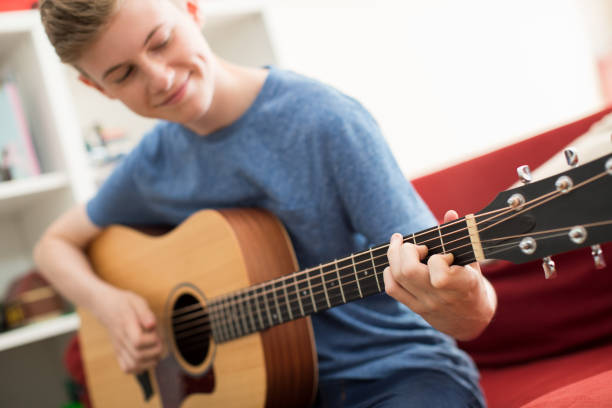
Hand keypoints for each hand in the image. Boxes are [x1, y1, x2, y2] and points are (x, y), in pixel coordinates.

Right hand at [93, 287, 162, 373]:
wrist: (105, 307)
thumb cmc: (124, 303)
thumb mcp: (137, 301)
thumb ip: (145, 312)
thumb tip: (152, 325)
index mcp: (126, 325)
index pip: (138, 341)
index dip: (152, 340)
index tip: (157, 333)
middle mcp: (121, 339)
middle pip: (138, 356)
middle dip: (155, 352)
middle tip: (160, 342)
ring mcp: (118, 347)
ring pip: (132, 366)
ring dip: (149, 362)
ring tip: (155, 352)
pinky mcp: (118, 352)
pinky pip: (127, 368)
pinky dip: (140, 368)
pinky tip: (147, 358)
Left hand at [383, 210, 496, 340]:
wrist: (471, 321)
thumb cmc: (473, 284)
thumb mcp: (473, 263)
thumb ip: (462, 238)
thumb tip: (451, 213)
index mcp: (461, 285)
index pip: (439, 273)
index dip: (438, 258)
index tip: (446, 255)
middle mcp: (440, 297)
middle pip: (408, 271)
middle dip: (407, 250)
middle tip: (418, 246)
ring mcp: (424, 303)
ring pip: (397, 277)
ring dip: (394, 255)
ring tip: (400, 245)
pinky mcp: (414, 307)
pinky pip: (392, 289)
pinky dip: (389, 271)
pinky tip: (396, 262)